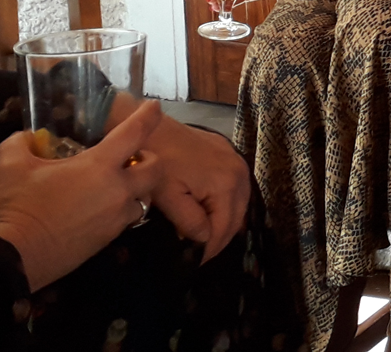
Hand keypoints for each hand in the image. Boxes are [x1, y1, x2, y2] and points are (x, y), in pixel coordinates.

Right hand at [0, 100, 166, 291]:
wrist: (15, 258)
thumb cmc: (17, 206)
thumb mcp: (11, 165)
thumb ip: (21, 143)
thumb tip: (27, 138)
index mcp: (99, 166)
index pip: (134, 134)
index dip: (146, 117)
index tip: (153, 106)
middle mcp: (117, 190)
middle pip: (155, 169)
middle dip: (149, 159)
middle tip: (131, 156)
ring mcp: (116, 217)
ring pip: (144, 197)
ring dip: (137, 188)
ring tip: (115, 185)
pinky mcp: (110, 239)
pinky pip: (126, 218)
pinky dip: (121, 209)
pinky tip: (99, 207)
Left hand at [141, 113, 250, 262]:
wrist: (150, 127)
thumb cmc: (157, 162)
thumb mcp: (168, 197)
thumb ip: (189, 222)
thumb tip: (204, 240)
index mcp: (227, 184)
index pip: (224, 228)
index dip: (210, 250)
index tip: (194, 263)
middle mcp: (240, 173)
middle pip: (237, 217)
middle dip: (220, 239)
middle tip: (200, 255)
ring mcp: (237, 161)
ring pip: (240, 203)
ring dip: (225, 222)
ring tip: (205, 237)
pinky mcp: (229, 154)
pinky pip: (236, 187)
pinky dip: (226, 204)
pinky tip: (210, 212)